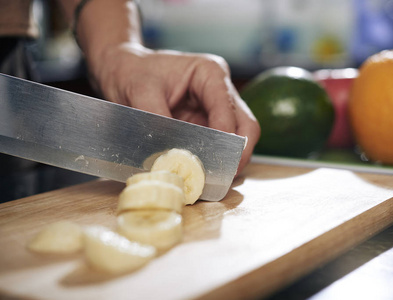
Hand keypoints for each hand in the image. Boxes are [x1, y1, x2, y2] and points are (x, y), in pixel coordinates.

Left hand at [88, 42, 259, 173]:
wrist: (123, 70)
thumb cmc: (133, 71)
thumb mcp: (140, 91)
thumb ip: (157, 121)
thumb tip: (169, 155)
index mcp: (210, 73)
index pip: (229, 110)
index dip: (226, 139)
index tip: (216, 163)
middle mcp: (220, 90)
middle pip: (245, 126)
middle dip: (238, 154)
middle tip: (225, 177)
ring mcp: (215, 108)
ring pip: (238, 139)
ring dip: (228, 160)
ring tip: (214, 180)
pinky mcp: (207, 124)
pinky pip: (219, 145)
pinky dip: (214, 160)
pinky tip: (203, 174)